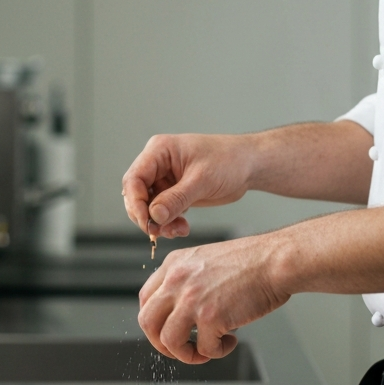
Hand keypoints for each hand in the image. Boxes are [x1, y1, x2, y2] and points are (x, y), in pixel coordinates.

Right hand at [121, 134, 255, 238]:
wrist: (249, 165)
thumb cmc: (229, 161)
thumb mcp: (202, 180)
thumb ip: (176, 198)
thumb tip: (154, 216)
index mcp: (159, 151)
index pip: (134, 179)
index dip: (135, 203)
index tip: (147, 223)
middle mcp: (158, 164)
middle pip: (136, 194)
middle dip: (146, 216)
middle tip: (159, 233)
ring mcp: (165, 179)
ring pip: (148, 207)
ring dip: (159, 223)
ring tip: (177, 231)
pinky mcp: (174, 192)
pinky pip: (162, 212)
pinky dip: (168, 223)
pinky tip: (183, 228)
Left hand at [137, 234, 290, 363]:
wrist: (274, 260)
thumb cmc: (250, 262)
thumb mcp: (204, 260)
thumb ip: (186, 281)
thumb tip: (178, 314)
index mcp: (173, 265)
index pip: (145, 299)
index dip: (155, 321)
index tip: (168, 330)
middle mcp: (176, 280)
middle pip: (147, 322)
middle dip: (161, 343)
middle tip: (180, 349)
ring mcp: (191, 299)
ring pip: (168, 341)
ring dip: (186, 354)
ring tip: (205, 351)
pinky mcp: (210, 317)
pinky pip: (204, 349)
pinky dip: (217, 351)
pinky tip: (230, 340)